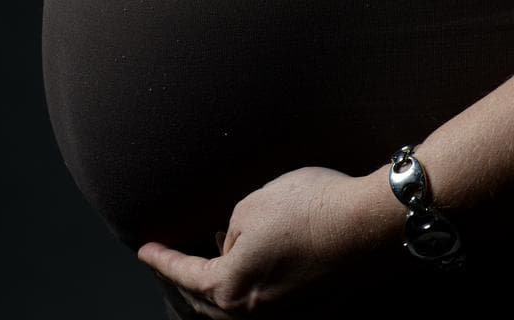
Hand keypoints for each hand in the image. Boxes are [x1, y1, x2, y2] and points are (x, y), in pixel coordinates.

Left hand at [137, 167, 399, 318]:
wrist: (369, 223)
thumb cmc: (309, 208)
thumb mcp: (251, 205)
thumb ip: (230, 231)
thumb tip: (230, 247)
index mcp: (232, 287)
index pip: (186, 275)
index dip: (162, 260)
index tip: (144, 249)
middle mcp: (257, 312)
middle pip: (209, 304)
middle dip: (186, 284)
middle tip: (172, 264)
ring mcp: (288, 314)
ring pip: (240, 310)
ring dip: (220, 292)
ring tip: (210, 270)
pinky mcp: (315, 307)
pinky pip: (270, 306)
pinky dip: (251, 293)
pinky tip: (253, 273)